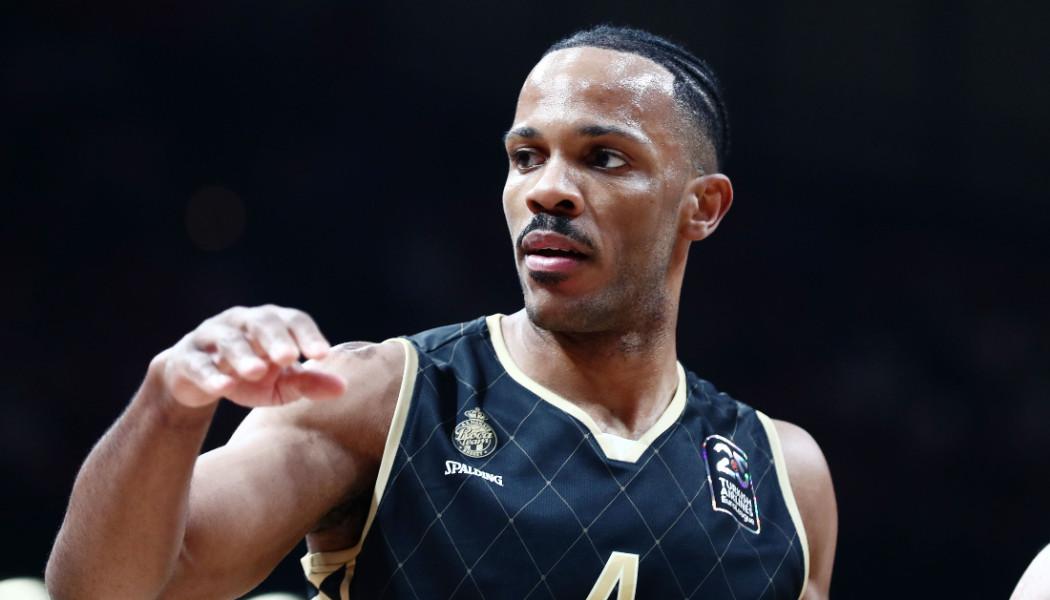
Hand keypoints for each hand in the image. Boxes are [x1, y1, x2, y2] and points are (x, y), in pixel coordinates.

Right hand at [156, 305, 347, 407]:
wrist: (195, 381)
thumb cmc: (249, 378)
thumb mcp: (280, 384)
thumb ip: (308, 383)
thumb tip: (344, 388)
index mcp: (270, 323)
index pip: (292, 320)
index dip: (307, 334)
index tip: (322, 354)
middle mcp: (241, 322)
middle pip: (261, 322)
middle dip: (276, 339)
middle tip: (290, 357)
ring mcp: (211, 336)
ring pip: (228, 340)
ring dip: (244, 355)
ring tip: (257, 371)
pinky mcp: (186, 358)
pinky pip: (197, 363)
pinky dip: (210, 374)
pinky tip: (223, 386)